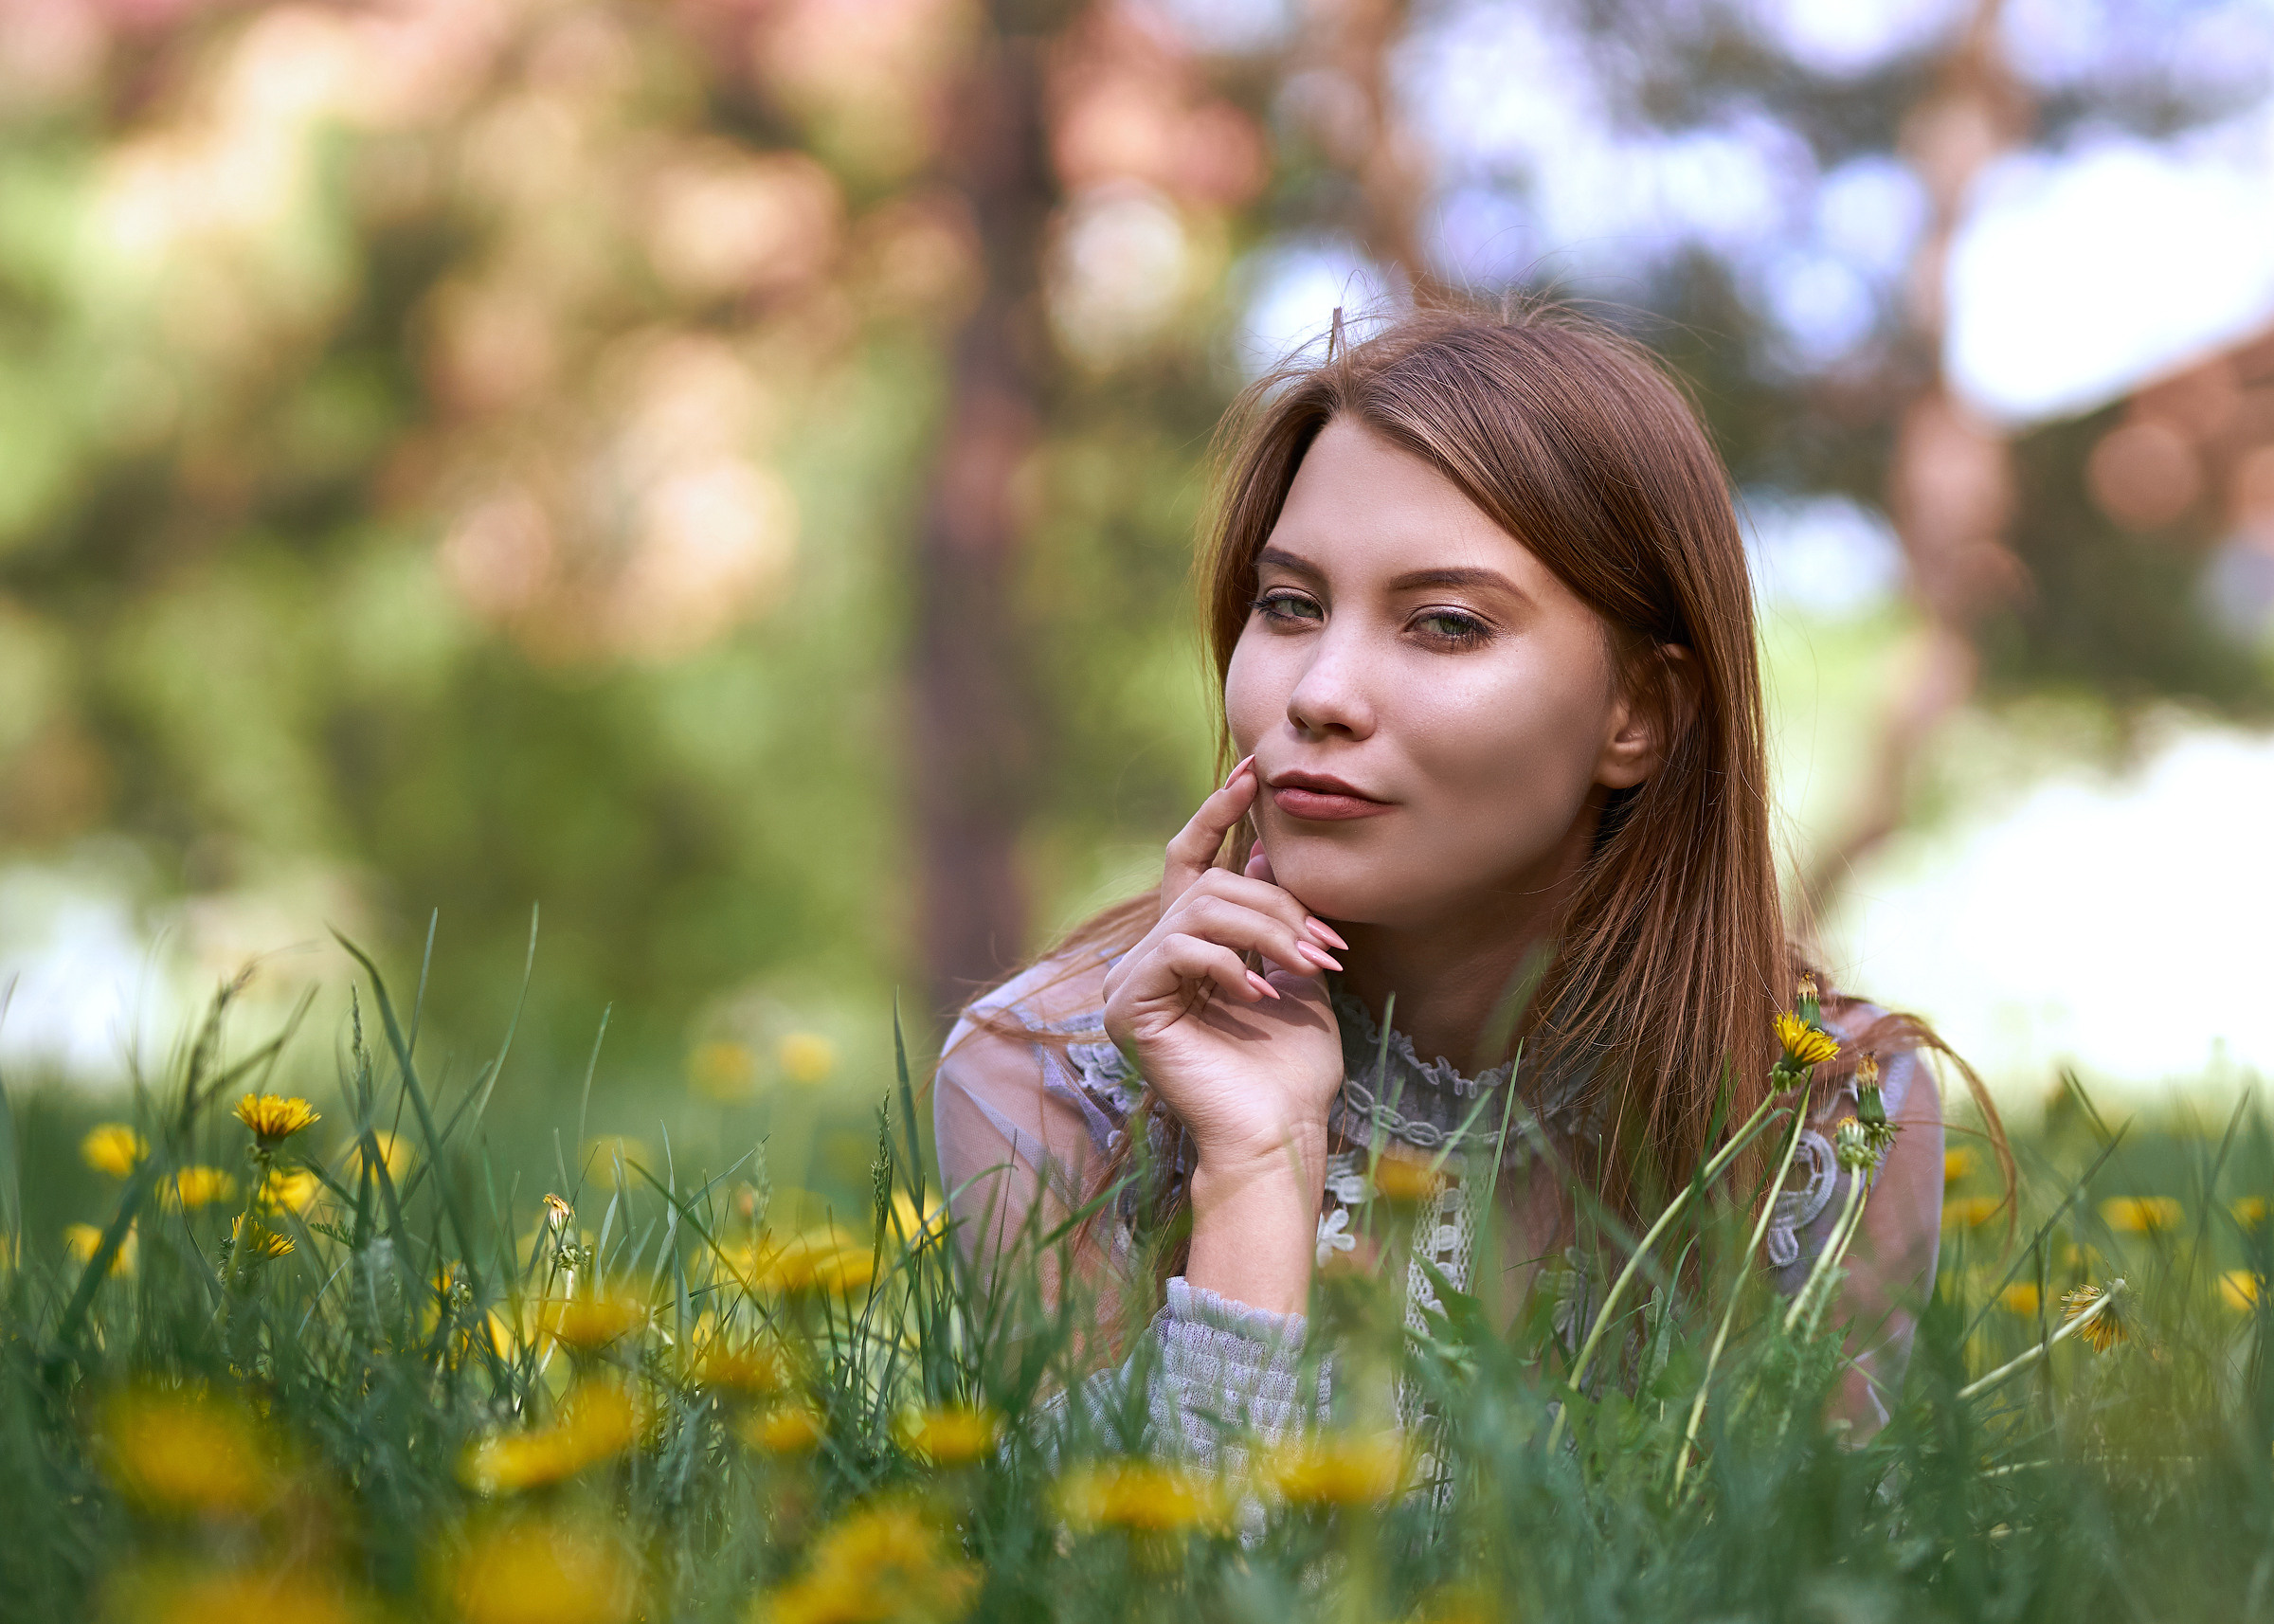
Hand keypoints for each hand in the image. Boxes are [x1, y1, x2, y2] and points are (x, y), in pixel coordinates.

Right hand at [1102, 757, 1348, 1178]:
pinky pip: (1179, 950)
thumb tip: (1266, 847)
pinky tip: (1260, 996)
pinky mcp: (1126, 1007)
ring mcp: (1128, 983)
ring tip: (1309, 967)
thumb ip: (1275, 916)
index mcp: (1182, 947)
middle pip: (1206, 882)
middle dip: (1276, 904)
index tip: (1254, 770)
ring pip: (1198, 909)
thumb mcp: (1295, 974)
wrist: (1279, 1131)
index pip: (1190, 861)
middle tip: (1329, 946)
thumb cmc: (1292, 1066)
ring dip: (1266, 932)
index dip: (1218, 812)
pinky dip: (1229, 965)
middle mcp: (1145, 958)